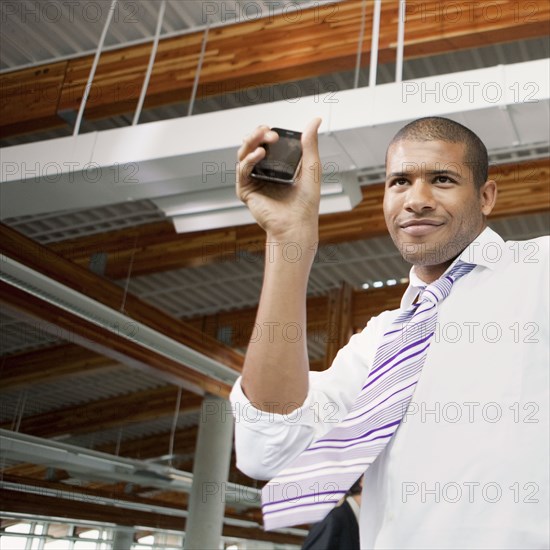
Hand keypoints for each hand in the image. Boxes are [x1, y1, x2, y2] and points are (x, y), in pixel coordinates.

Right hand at [236, 118, 321, 240]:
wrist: (297, 224)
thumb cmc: (306, 202)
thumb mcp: (311, 167)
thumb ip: (310, 143)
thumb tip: (315, 120)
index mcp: (277, 165)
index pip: (266, 142)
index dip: (267, 133)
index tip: (275, 130)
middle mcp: (263, 171)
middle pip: (252, 145)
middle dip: (258, 134)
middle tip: (269, 132)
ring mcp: (253, 180)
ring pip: (243, 154)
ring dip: (251, 142)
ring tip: (263, 137)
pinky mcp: (245, 190)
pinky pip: (242, 170)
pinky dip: (249, 159)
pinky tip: (259, 154)